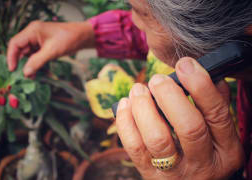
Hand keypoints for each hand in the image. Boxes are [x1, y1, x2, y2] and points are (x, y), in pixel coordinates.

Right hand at [7, 21, 94, 76]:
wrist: (82, 36)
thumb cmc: (69, 39)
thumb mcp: (52, 51)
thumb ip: (37, 61)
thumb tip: (25, 73)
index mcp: (32, 31)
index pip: (15, 43)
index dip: (11, 57)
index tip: (12, 70)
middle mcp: (32, 34)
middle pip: (19, 49)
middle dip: (20, 62)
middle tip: (22, 75)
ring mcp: (37, 39)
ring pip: (27, 53)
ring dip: (28, 64)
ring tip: (31, 76)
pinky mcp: (43, 45)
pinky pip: (34, 55)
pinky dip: (34, 63)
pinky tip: (36, 72)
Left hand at [116, 57, 243, 179]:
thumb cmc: (205, 152)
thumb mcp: (220, 135)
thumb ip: (214, 105)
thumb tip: (200, 73)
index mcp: (226, 150)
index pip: (217, 114)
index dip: (200, 86)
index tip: (184, 64)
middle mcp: (203, 164)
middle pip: (188, 127)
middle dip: (170, 96)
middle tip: (157, 79)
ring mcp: (175, 172)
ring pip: (157, 139)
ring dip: (144, 108)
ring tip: (138, 89)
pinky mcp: (150, 174)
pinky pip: (134, 147)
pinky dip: (126, 122)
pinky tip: (125, 105)